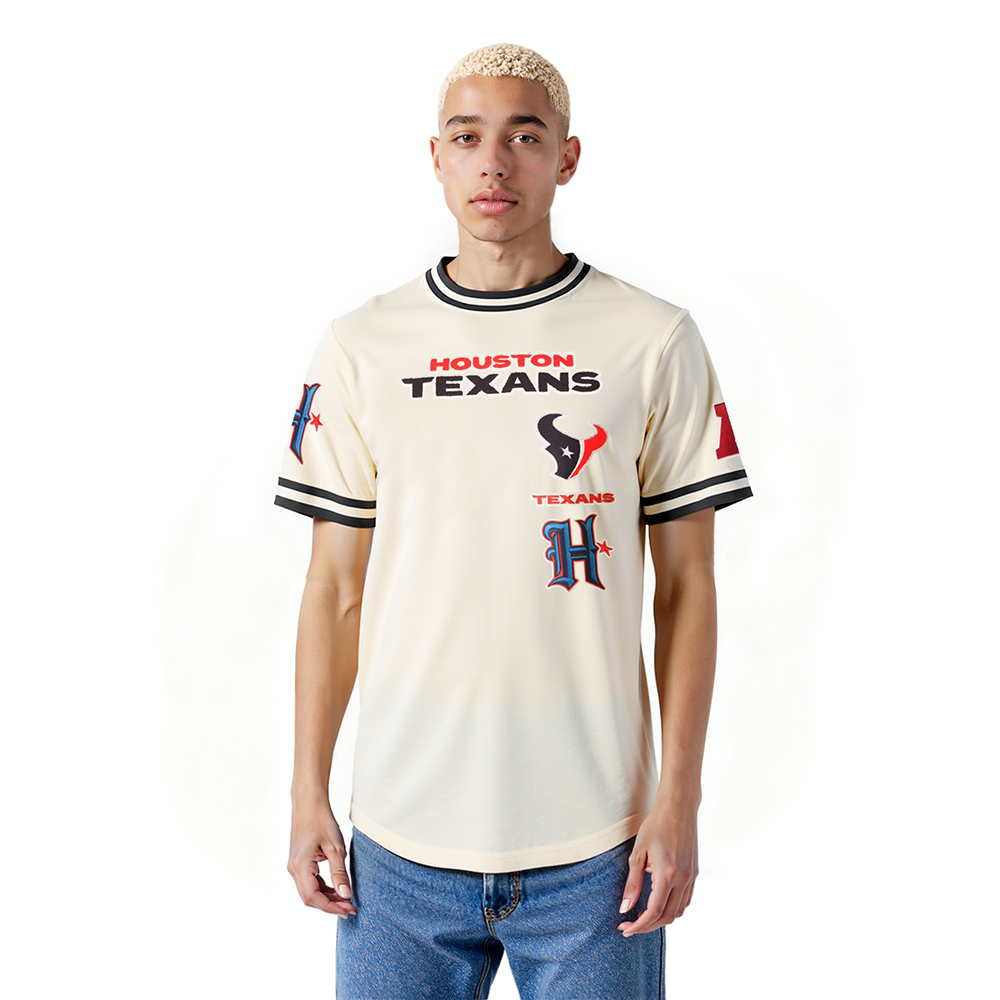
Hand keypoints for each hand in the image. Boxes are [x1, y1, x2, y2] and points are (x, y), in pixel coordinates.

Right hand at [287, 805, 356, 916]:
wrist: (309, 802)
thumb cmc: (321, 820)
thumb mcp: (336, 848)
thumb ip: (340, 873)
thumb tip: (345, 895)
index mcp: (300, 866)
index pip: (313, 898)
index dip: (331, 907)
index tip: (348, 910)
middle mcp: (293, 869)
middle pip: (310, 898)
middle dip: (330, 905)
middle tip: (350, 907)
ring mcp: (295, 866)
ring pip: (310, 891)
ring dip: (327, 897)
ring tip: (346, 898)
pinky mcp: (299, 862)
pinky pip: (310, 882)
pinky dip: (323, 888)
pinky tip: (337, 887)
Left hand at [617, 803, 697, 935]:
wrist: (678, 809)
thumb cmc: (655, 826)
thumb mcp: (638, 853)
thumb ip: (632, 883)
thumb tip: (625, 908)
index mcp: (667, 874)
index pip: (653, 912)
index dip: (638, 925)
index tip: (625, 929)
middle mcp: (682, 879)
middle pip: (667, 917)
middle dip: (648, 926)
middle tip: (630, 925)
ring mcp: (691, 877)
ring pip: (678, 911)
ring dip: (661, 919)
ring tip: (643, 916)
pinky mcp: (694, 874)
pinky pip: (685, 900)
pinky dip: (672, 908)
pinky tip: (659, 903)